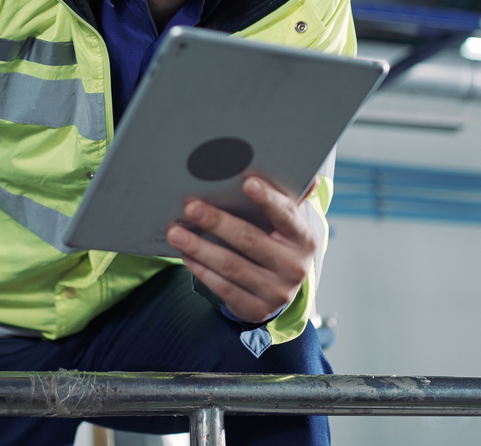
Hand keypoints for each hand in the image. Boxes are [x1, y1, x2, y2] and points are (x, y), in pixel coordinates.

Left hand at [166, 176, 321, 323]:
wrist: (279, 289)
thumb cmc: (277, 242)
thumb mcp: (286, 224)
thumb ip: (285, 200)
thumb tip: (291, 171)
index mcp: (304, 238)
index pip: (287, 215)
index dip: (267, 199)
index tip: (247, 182)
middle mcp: (295, 267)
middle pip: (250, 240)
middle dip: (218, 222)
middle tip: (191, 207)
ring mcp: (276, 292)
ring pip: (231, 266)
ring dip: (199, 247)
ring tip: (175, 232)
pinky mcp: (256, 309)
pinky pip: (223, 287)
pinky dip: (201, 270)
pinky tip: (185, 255)